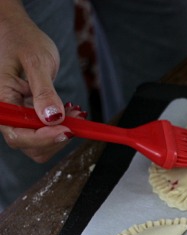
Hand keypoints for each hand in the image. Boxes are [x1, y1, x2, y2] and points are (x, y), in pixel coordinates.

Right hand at [0, 2, 82, 162]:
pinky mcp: (31, 115)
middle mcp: (8, 114)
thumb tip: (52, 118)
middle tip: (76, 118)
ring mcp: (20, 116)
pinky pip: (47, 131)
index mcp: (2, 101)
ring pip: (41, 143)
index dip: (42, 138)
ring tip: (75, 112)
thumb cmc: (24, 41)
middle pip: (30, 145)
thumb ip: (43, 91)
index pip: (17, 134)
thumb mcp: (36, 62)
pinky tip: (72, 111)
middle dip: (56, 137)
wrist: (21, 34)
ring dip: (62, 133)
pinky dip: (63, 126)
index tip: (66, 130)